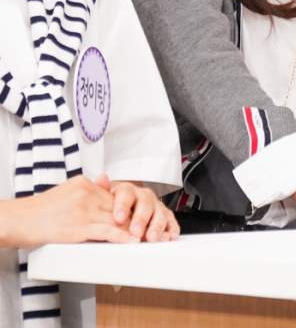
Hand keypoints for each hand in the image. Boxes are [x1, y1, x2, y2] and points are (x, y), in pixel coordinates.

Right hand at [0, 175, 135, 247]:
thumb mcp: (67, 190)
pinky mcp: (79, 227)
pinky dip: (121, 236)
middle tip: (150, 224)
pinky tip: (132, 240)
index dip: (128, 206)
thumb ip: (88, 188)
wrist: (20, 219)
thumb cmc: (41, 210)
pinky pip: (106, 231)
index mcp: (84, 183)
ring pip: (115, 217)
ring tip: (147, 234)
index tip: (140, 212)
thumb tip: (106, 180)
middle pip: (117, 205)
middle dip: (135, 216)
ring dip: (133, 227)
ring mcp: (83, 210)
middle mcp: (87, 193)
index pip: (112, 194)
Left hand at [102, 176, 178, 241]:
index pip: (126, 194)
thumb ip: (103, 189)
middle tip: (136, 231)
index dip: (123, 206)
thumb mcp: (106, 197)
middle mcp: (144, 197)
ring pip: (160, 214)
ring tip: (152, 238)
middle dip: (141, 219)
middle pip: (145, 205)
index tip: (118, 218)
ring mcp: (156, 207)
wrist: (130, 205)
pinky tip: (169, 236)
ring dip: (156, 226)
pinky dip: (171, 229)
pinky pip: (171, 222)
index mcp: (128, 191)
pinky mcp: (167, 217)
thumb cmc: (116, 204)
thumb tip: (102, 178)